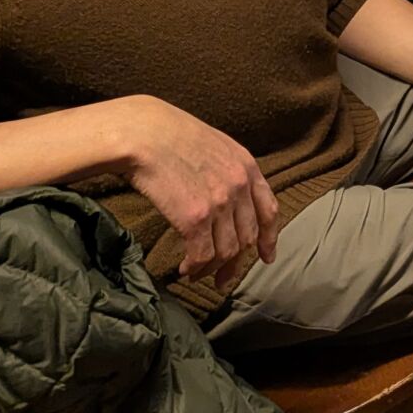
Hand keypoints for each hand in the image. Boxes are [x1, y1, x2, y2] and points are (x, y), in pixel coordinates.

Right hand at [116, 96, 278, 287]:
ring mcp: (220, 203)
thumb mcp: (213, 144)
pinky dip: (195, 268)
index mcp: (247, 166)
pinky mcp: (195, 218)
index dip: (269, 238)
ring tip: (196, 274)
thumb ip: (227, 169)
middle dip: (236, 263)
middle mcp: (240, 185)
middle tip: (222, 279)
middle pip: (248, 237)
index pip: (269, 210)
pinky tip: (184, 270)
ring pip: (227, 251)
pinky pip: (203, 256)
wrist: (143, 132)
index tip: (266, 257)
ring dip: (212, 269)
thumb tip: (225, 195)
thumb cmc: (169, 134)